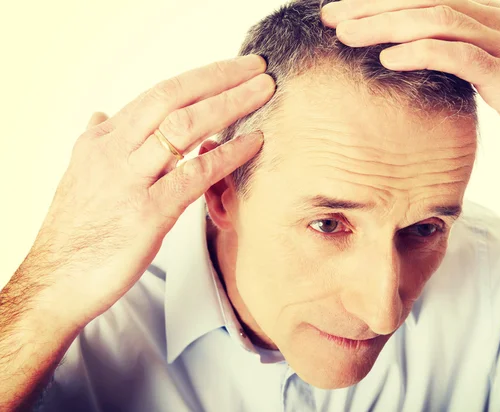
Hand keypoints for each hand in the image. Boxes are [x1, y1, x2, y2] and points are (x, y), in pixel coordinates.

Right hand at [24, 55, 274, 326]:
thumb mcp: (81, 175)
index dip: (200, 78)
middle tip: (257, 68)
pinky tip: (253, 143)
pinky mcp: (147, 213)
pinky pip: (195, 174)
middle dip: (219, 78)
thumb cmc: (76, 232)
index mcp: (103, 140)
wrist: (56, 280)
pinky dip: (227, 154)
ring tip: (264, 92)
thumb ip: (99, 141)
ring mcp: (130, 180)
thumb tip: (102, 114)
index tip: (233, 69)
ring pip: (184, 127)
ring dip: (229, 106)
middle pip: (173, 98)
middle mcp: (114, 151)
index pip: (158, 94)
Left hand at [321, 0, 499, 169]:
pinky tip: (388, 59)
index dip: (377, 3)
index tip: (339, 13)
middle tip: (330, 17)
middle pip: (421, 1)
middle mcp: (492, 19)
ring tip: (346, 35)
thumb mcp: (483, 70)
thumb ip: (452, 56)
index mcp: (482, 16)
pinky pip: (458, 54)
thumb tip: (408, 58)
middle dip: (371, 7)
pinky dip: (420, 53)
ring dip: (385, 25)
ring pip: (435, 20)